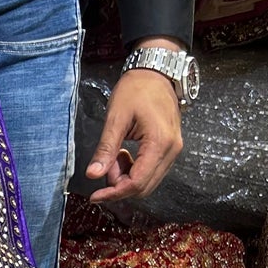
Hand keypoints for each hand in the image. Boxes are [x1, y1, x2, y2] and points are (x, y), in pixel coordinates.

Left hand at [85, 39, 185, 203]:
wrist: (156, 71)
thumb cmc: (136, 89)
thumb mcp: (116, 118)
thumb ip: (106, 148)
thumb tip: (93, 174)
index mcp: (160, 143)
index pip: (136, 182)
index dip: (114, 193)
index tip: (95, 196)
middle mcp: (172, 150)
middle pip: (144, 187)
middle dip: (119, 185)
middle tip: (104, 165)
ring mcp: (174, 150)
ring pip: (148, 181)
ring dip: (126, 178)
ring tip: (114, 156)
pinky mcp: (170, 148)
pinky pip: (152, 171)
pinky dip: (134, 170)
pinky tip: (124, 155)